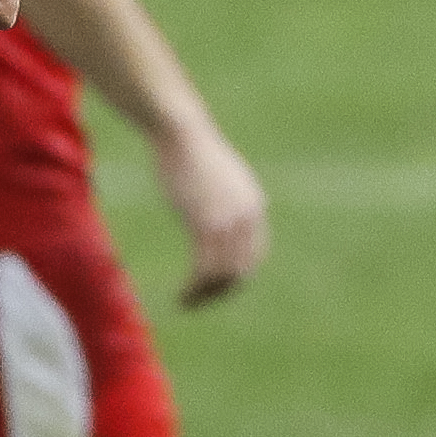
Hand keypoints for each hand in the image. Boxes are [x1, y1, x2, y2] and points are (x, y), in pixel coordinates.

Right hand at [155, 120, 269, 305]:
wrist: (182, 134)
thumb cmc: (191, 151)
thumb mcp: (218, 178)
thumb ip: (224, 198)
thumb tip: (216, 211)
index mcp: (254, 207)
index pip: (254, 255)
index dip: (236, 277)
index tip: (215, 287)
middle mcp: (247, 218)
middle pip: (241, 269)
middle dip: (221, 291)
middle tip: (199, 302)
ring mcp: (229, 221)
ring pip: (222, 274)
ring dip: (204, 294)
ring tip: (186, 303)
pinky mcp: (207, 224)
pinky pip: (205, 268)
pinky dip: (194, 288)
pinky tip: (181, 294)